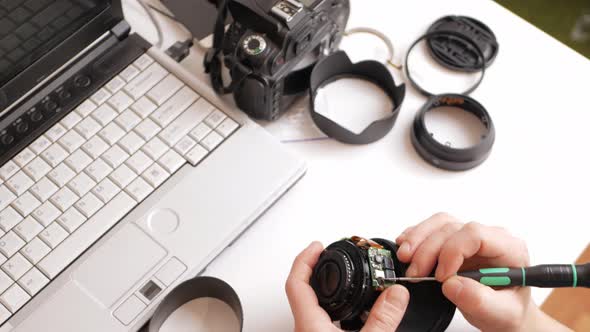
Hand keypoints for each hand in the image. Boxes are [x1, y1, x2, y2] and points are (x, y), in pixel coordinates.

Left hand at [285, 241, 409, 331]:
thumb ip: (382, 319)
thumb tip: (395, 294)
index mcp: (309, 325)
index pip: (297, 282)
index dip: (305, 258)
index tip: (317, 245)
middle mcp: (305, 330)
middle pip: (300, 290)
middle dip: (312, 269)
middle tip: (323, 255)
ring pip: (309, 306)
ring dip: (321, 289)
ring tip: (334, 278)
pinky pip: (318, 320)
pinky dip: (329, 307)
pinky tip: (344, 312)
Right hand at [395, 213, 570, 331]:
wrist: (502, 312)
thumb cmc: (507, 309)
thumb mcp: (501, 313)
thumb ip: (480, 301)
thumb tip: (452, 284)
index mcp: (508, 248)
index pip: (475, 234)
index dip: (453, 251)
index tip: (442, 276)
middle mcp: (489, 237)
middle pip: (452, 228)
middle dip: (428, 249)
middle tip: (416, 273)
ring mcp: (469, 237)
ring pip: (439, 224)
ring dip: (418, 239)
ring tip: (405, 258)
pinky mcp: (453, 240)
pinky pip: (431, 228)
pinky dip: (415, 237)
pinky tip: (406, 250)